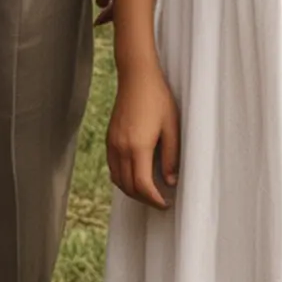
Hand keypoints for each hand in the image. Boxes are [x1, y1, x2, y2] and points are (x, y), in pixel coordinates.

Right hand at [107, 63, 179, 208]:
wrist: (137, 78)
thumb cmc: (158, 99)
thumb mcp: (172, 127)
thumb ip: (171, 156)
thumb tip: (171, 180)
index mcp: (138, 147)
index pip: (142, 185)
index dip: (154, 199)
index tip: (165, 203)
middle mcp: (121, 148)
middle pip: (128, 186)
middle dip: (144, 199)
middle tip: (159, 201)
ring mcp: (112, 144)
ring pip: (117, 179)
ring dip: (132, 190)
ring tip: (148, 192)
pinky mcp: (109, 139)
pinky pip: (112, 167)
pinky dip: (122, 178)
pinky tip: (134, 176)